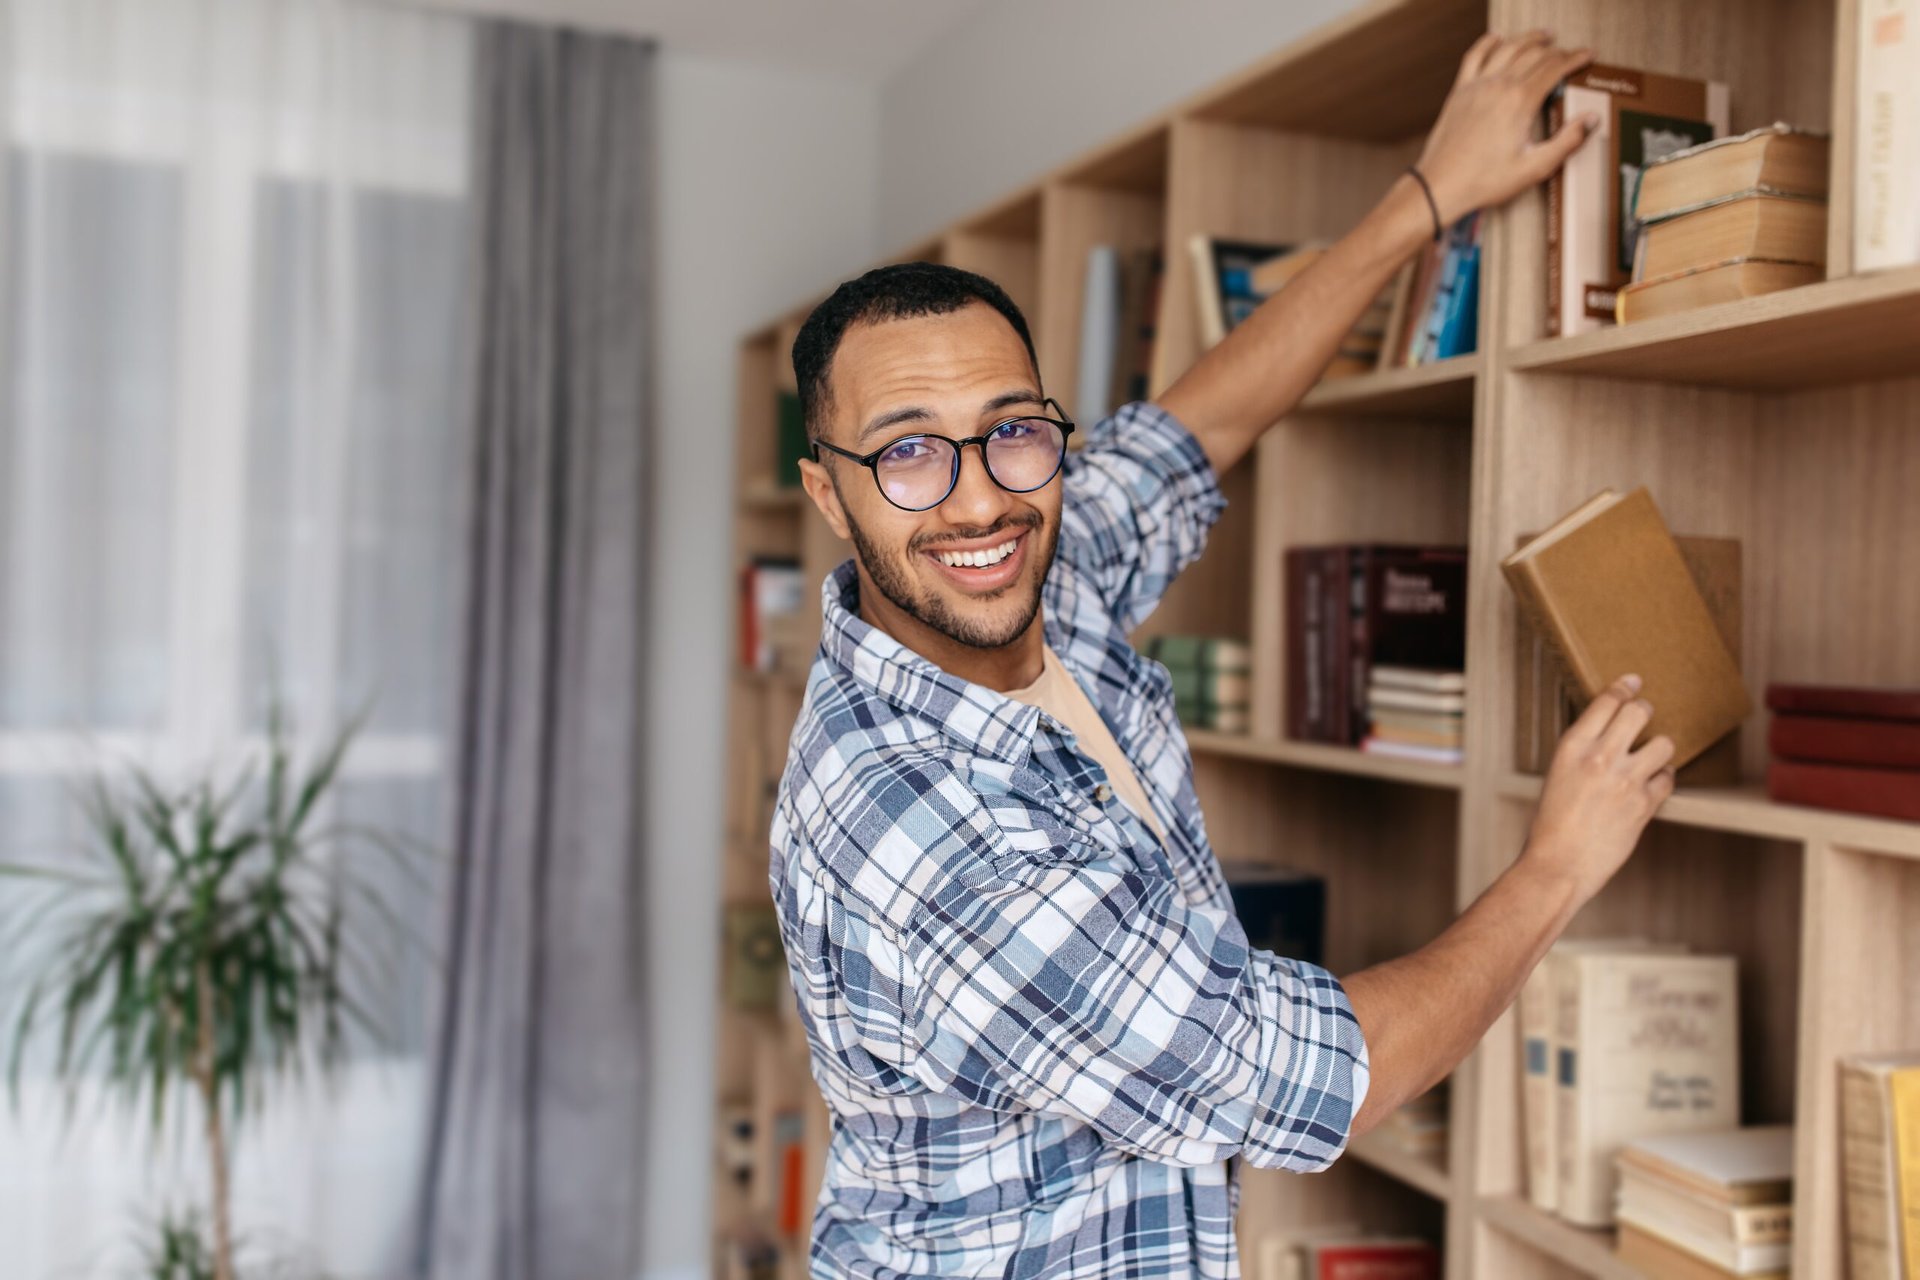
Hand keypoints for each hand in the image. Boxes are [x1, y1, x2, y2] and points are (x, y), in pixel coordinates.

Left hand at [1412, 30, 1597, 225]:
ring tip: (1545, 36)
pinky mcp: (1459, 92)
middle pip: (1535, 54)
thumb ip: (1567, 141)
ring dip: (1529, 38)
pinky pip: (1474, 56)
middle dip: (1558, 50)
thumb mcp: (1534, 167)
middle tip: (1570, 53)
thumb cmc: (1484, 181)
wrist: (1440, 186)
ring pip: (1508, 48)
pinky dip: (1488, 42)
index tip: (1588, 55)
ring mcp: (1477, 86)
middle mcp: (1499, 86)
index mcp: (1520, 102)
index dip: (1576, 58)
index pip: (1555, 68)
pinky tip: (1497, 37)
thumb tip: (1591, 119)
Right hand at [1523, 674, 1675, 903]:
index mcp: (1572, 747)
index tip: (1634, 681)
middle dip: (1645, 711)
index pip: (1607, 702)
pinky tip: (1653, 783)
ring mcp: (1626, 780)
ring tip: (1651, 756)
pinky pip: (1668, 778)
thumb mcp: (1558, 775)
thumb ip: (1584, 752)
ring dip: (1660, 747)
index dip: (1625, 687)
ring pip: (1664, 743)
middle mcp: (1600, 757)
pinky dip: (1663, 778)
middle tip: (1645, 716)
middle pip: (1639, 712)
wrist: (1559, 864)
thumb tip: (1610, 734)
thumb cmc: (1551, 824)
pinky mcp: (1645, 804)